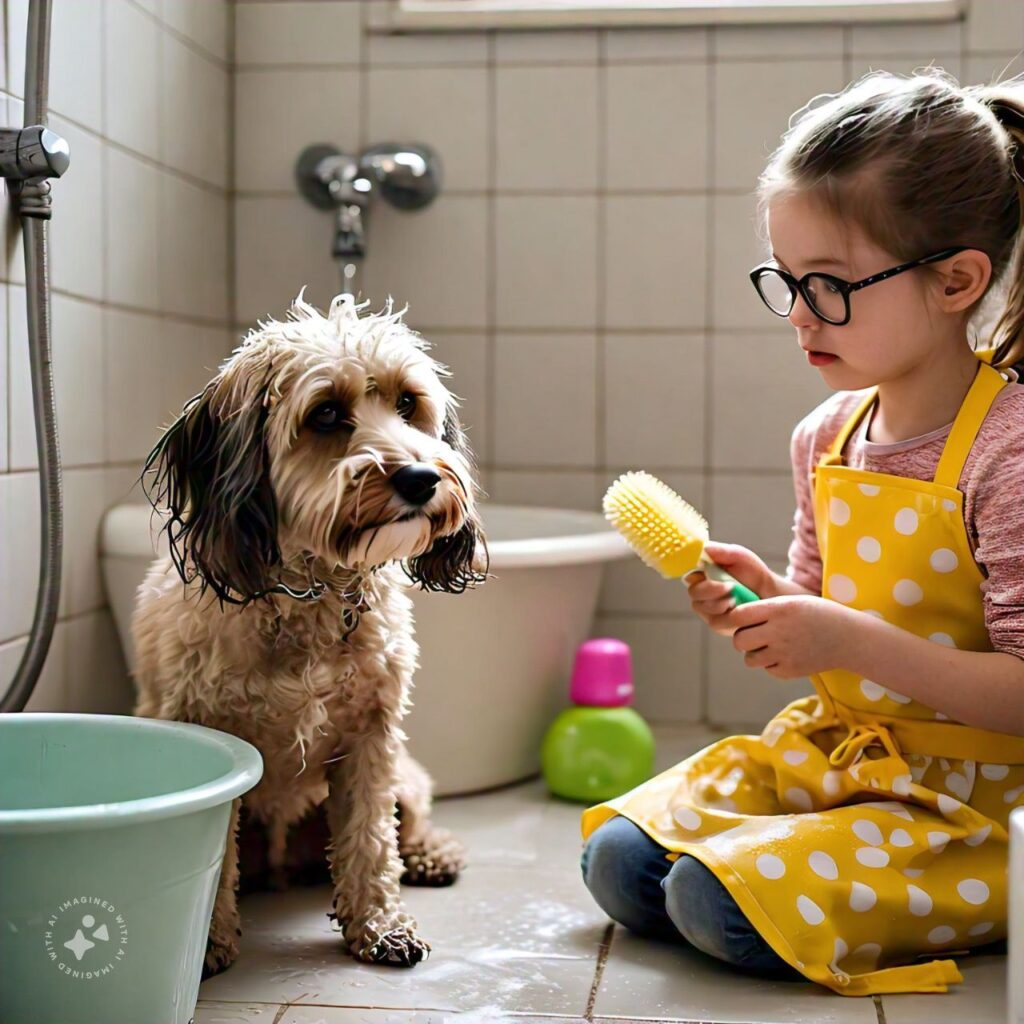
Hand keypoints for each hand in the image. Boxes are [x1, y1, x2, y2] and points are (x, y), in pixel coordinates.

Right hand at [686, 542, 776, 635]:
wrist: (770, 595)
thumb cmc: (753, 574)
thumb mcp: (740, 557)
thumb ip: (722, 551)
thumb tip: (703, 548)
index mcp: (703, 573)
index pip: (689, 573)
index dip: (695, 574)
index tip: (707, 571)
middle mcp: (702, 591)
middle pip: (693, 592)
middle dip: (710, 590)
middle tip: (729, 587)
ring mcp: (707, 609)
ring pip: (701, 608)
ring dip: (718, 603)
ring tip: (736, 599)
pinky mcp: (717, 623)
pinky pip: (714, 622)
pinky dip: (726, 616)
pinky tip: (737, 610)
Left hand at [728, 595, 855, 678]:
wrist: (849, 638)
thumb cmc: (817, 614)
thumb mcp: (791, 601)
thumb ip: (764, 608)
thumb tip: (733, 617)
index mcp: (778, 609)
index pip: (738, 616)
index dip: (737, 618)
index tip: (744, 619)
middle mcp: (778, 631)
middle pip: (739, 640)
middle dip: (743, 638)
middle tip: (755, 635)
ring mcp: (784, 654)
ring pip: (749, 659)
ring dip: (755, 653)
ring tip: (770, 645)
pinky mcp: (790, 671)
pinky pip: (766, 669)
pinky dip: (771, 664)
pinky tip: (786, 654)